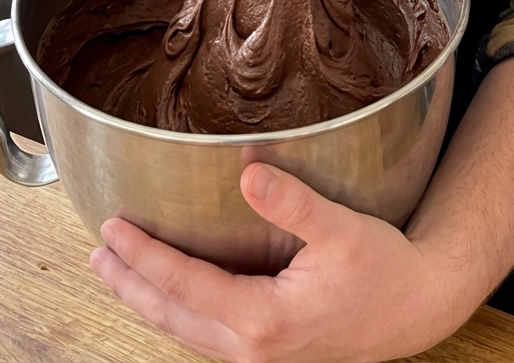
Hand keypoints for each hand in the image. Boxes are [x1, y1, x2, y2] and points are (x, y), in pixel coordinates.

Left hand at [90, 163, 456, 362]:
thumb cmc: (385, 271)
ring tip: (117, 271)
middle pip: (172, 316)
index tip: (112, 228)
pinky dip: (177, 309)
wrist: (417, 310)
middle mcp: (252, 348)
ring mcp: (258, 356)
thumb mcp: (343, 231)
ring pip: (185, 330)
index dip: (144, 256)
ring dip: (148, 299)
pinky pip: (205, 332)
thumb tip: (247, 169)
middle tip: (97, 253)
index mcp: (263, 320)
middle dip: (130, 284)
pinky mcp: (267, 350)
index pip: (184, 285)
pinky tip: (171, 290)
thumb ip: (293, 202)